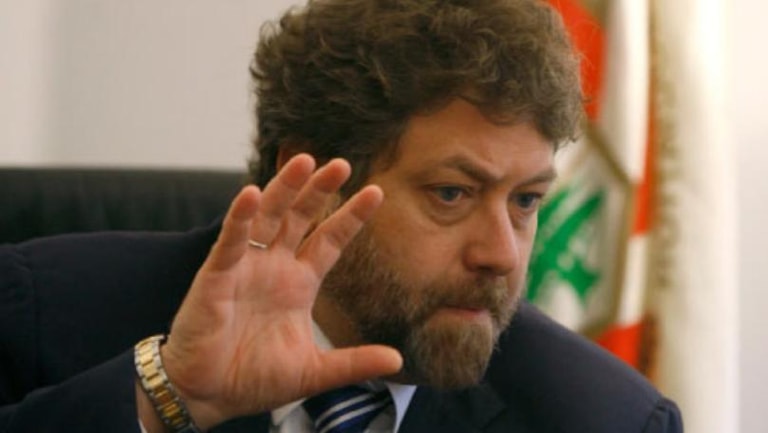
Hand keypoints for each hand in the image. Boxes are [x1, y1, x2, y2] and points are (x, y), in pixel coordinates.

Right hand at [147, 155, 401, 429]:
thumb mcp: (314, 371)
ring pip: (266, 218)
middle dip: (319, 190)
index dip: (350, 216)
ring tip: (304, 162)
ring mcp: (245, 267)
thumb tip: (398, 362)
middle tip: (342, 164)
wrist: (209, 395)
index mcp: (299, 283)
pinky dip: (239, 218)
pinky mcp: (216, 276)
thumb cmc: (255, 379)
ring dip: (283, 189)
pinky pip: (230, 241)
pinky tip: (250, 194)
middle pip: (300, 217)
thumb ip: (353, 362)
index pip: (329, 240)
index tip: (376, 192)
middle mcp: (274, 267)